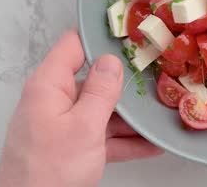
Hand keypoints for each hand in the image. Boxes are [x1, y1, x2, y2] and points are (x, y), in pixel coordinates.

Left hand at [0, 30, 161, 186]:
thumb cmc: (46, 172)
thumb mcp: (83, 127)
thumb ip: (100, 92)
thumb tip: (111, 61)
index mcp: (49, 86)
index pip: (73, 45)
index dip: (100, 37)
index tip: (129, 35)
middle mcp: (54, 101)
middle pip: (94, 80)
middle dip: (125, 83)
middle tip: (156, 77)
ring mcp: (64, 126)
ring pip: (103, 111)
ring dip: (131, 118)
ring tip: (160, 113)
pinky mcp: (72, 148)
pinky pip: (103, 137)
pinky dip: (125, 140)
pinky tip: (151, 143)